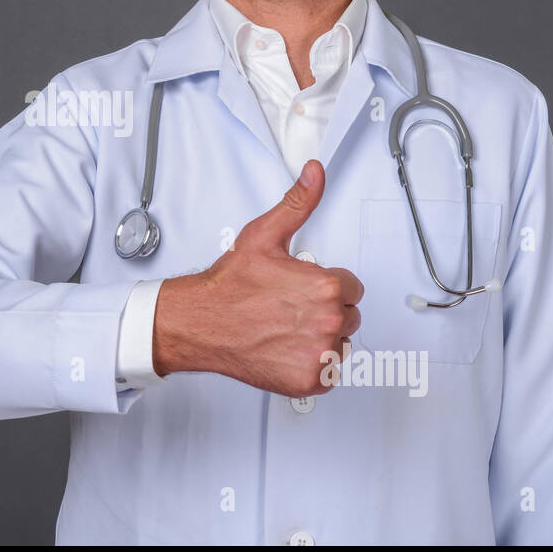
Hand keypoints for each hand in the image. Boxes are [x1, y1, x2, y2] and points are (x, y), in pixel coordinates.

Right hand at [152, 159, 363, 397]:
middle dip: (324, 311)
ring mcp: (319, 353)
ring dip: (321, 338)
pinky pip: (328, 372)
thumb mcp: (264, 235)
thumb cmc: (229, 284)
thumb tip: (315, 172)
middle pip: (349, 316)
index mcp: (326, 286)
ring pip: (340, 344)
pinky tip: (286, 349)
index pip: (351, 288)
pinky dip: (311, 365)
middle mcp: (328, 321)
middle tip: (289, 308)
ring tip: (286, 328)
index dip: (326, 286)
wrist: (201, 322)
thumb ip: (298, 203)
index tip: (300, 288)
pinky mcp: (308, 379)